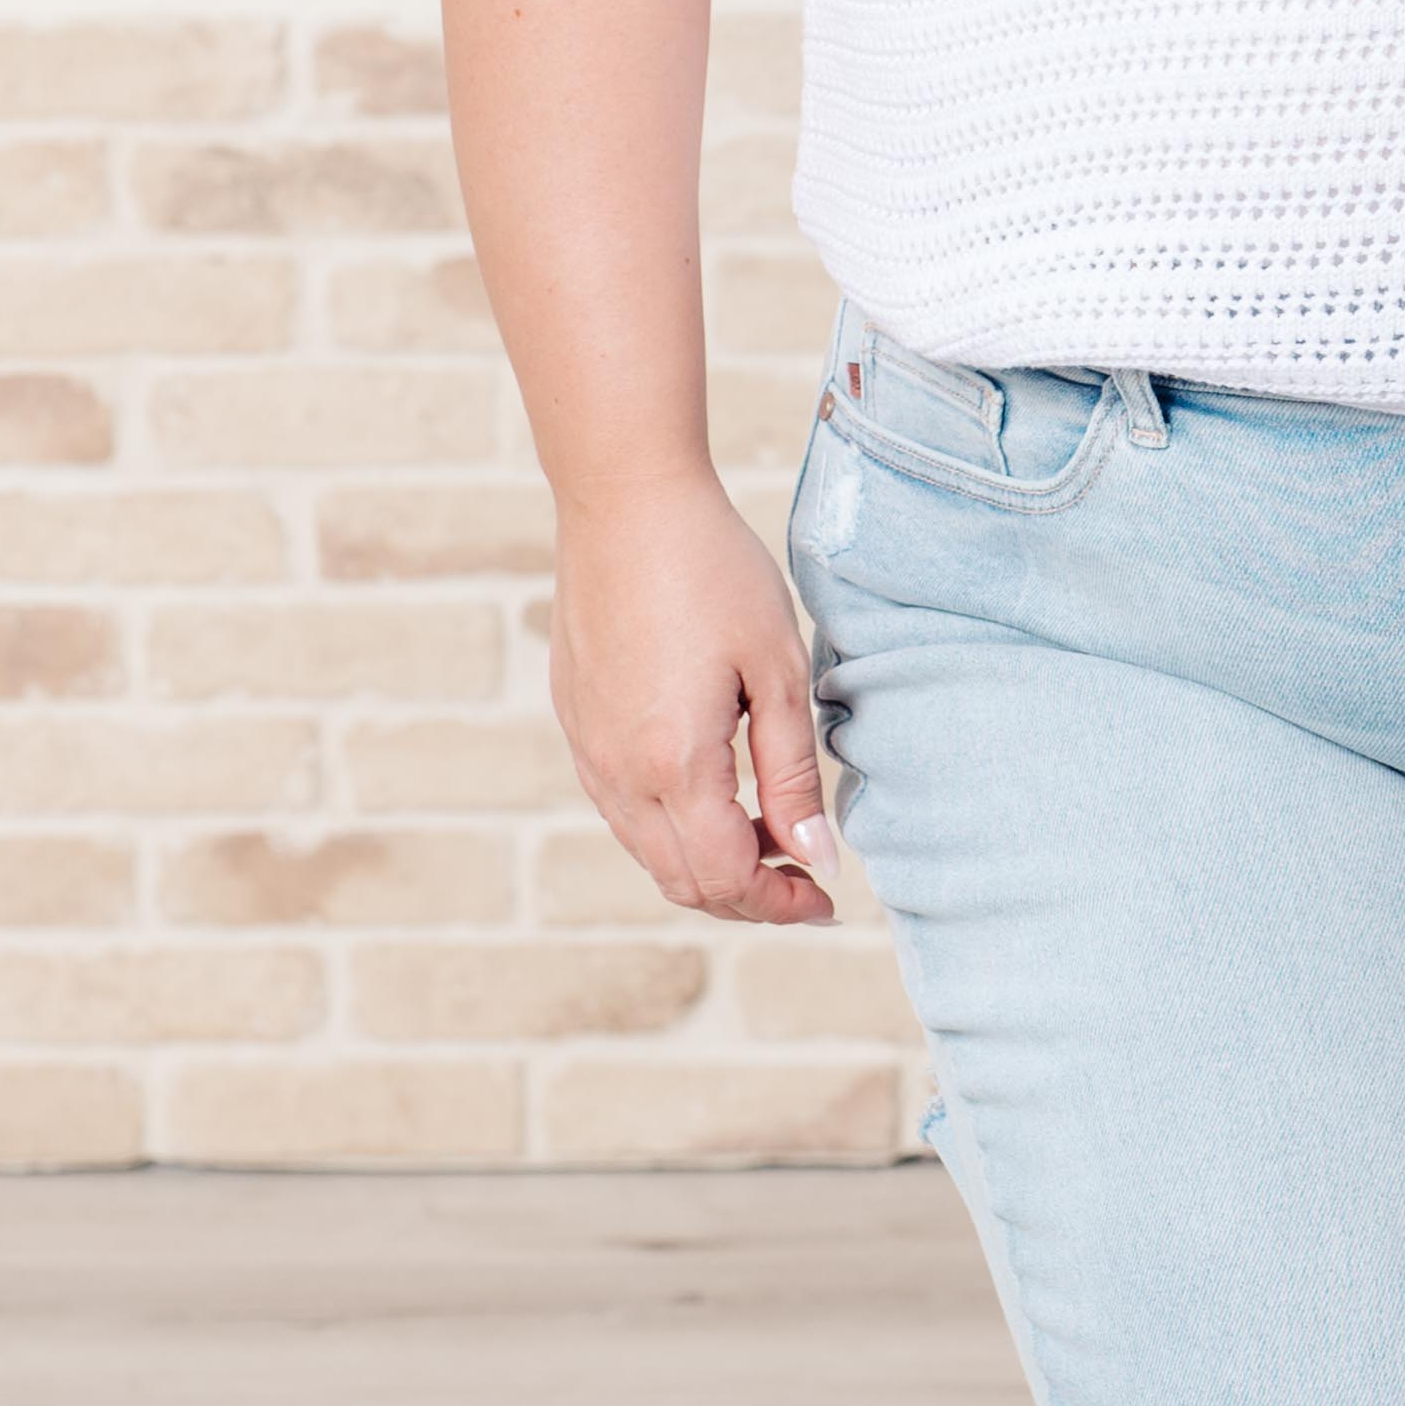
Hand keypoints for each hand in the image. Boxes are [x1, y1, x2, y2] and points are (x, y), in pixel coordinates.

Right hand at [547, 468, 835, 922]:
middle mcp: (618, 772)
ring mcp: (589, 750)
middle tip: (805, 873)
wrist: (626, 503)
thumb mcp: (777, 671)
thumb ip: (794, 774)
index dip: (781, 902)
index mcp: (674, 763)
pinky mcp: (578, 724)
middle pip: (683, 881)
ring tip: (771, 831)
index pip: (727, 877)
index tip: (826, 895)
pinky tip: (718, 792)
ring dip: (711, 862)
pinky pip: (623, 808)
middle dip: (749, 895)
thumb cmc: (713, 572)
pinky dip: (673, 827)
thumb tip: (816, 856)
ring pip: (649, 851)